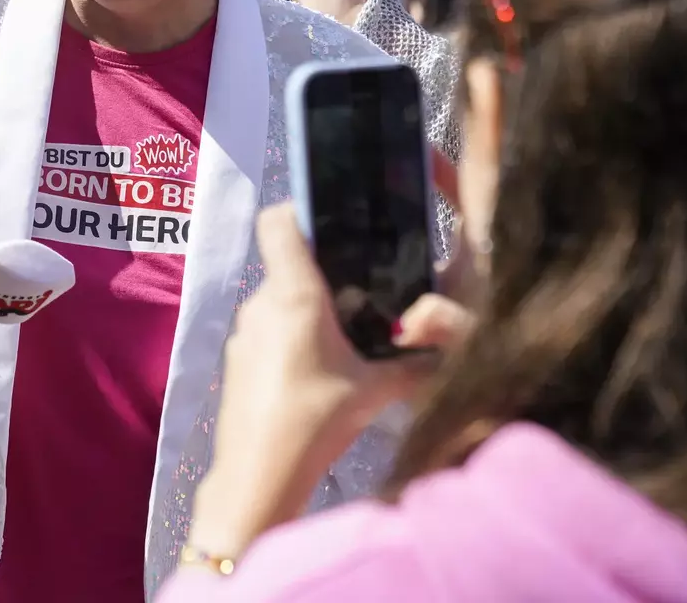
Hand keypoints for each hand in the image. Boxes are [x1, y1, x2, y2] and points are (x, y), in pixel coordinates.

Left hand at [187, 206, 470, 555]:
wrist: (259, 475)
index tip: (335, 221)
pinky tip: (318, 371)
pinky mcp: (237, 360)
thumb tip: (450, 349)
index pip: (278, 222)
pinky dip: (292, 339)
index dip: (302, 210)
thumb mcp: (376, 390)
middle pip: (288, 265)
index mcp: (293, 295)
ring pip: (280, 302)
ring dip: (309, 312)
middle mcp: (261, 303)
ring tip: (346, 338)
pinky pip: (268, 332)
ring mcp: (243, 331)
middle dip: (324, 274)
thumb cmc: (316, 420)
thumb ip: (416, 364)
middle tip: (364, 292)